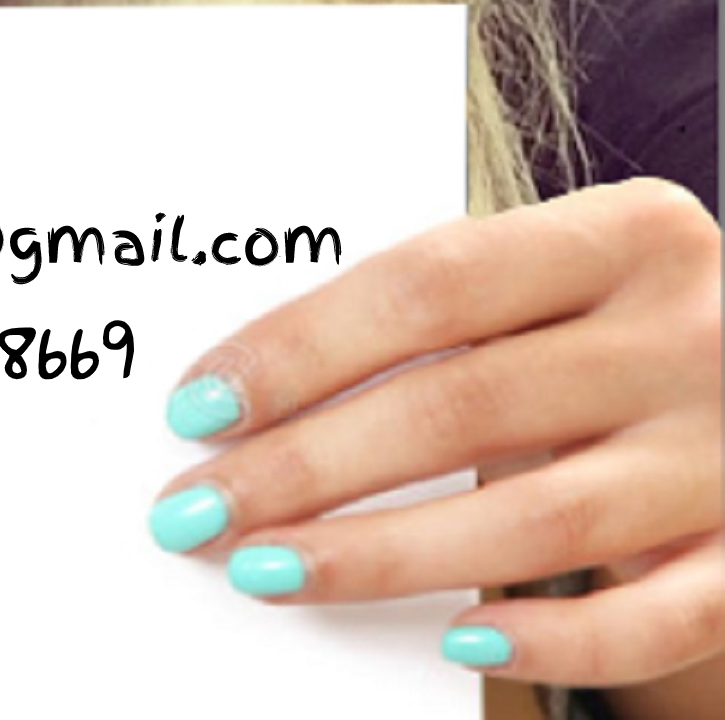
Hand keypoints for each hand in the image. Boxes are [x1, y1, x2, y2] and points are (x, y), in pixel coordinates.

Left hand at [146, 178, 722, 693]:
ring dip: (380, 556)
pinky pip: (651, 619)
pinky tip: (451, 639)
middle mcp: (686, 333)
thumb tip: (256, 388)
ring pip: (535, 523)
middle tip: (197, 509)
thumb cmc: (615, 322)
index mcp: (624, 233)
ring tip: (264, 571)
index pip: (427, 283)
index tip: (196, 406)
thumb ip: (448, 309)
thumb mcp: (557, 277)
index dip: (301, 346)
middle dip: (306, 465)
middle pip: (460, 406)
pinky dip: (550, 637)